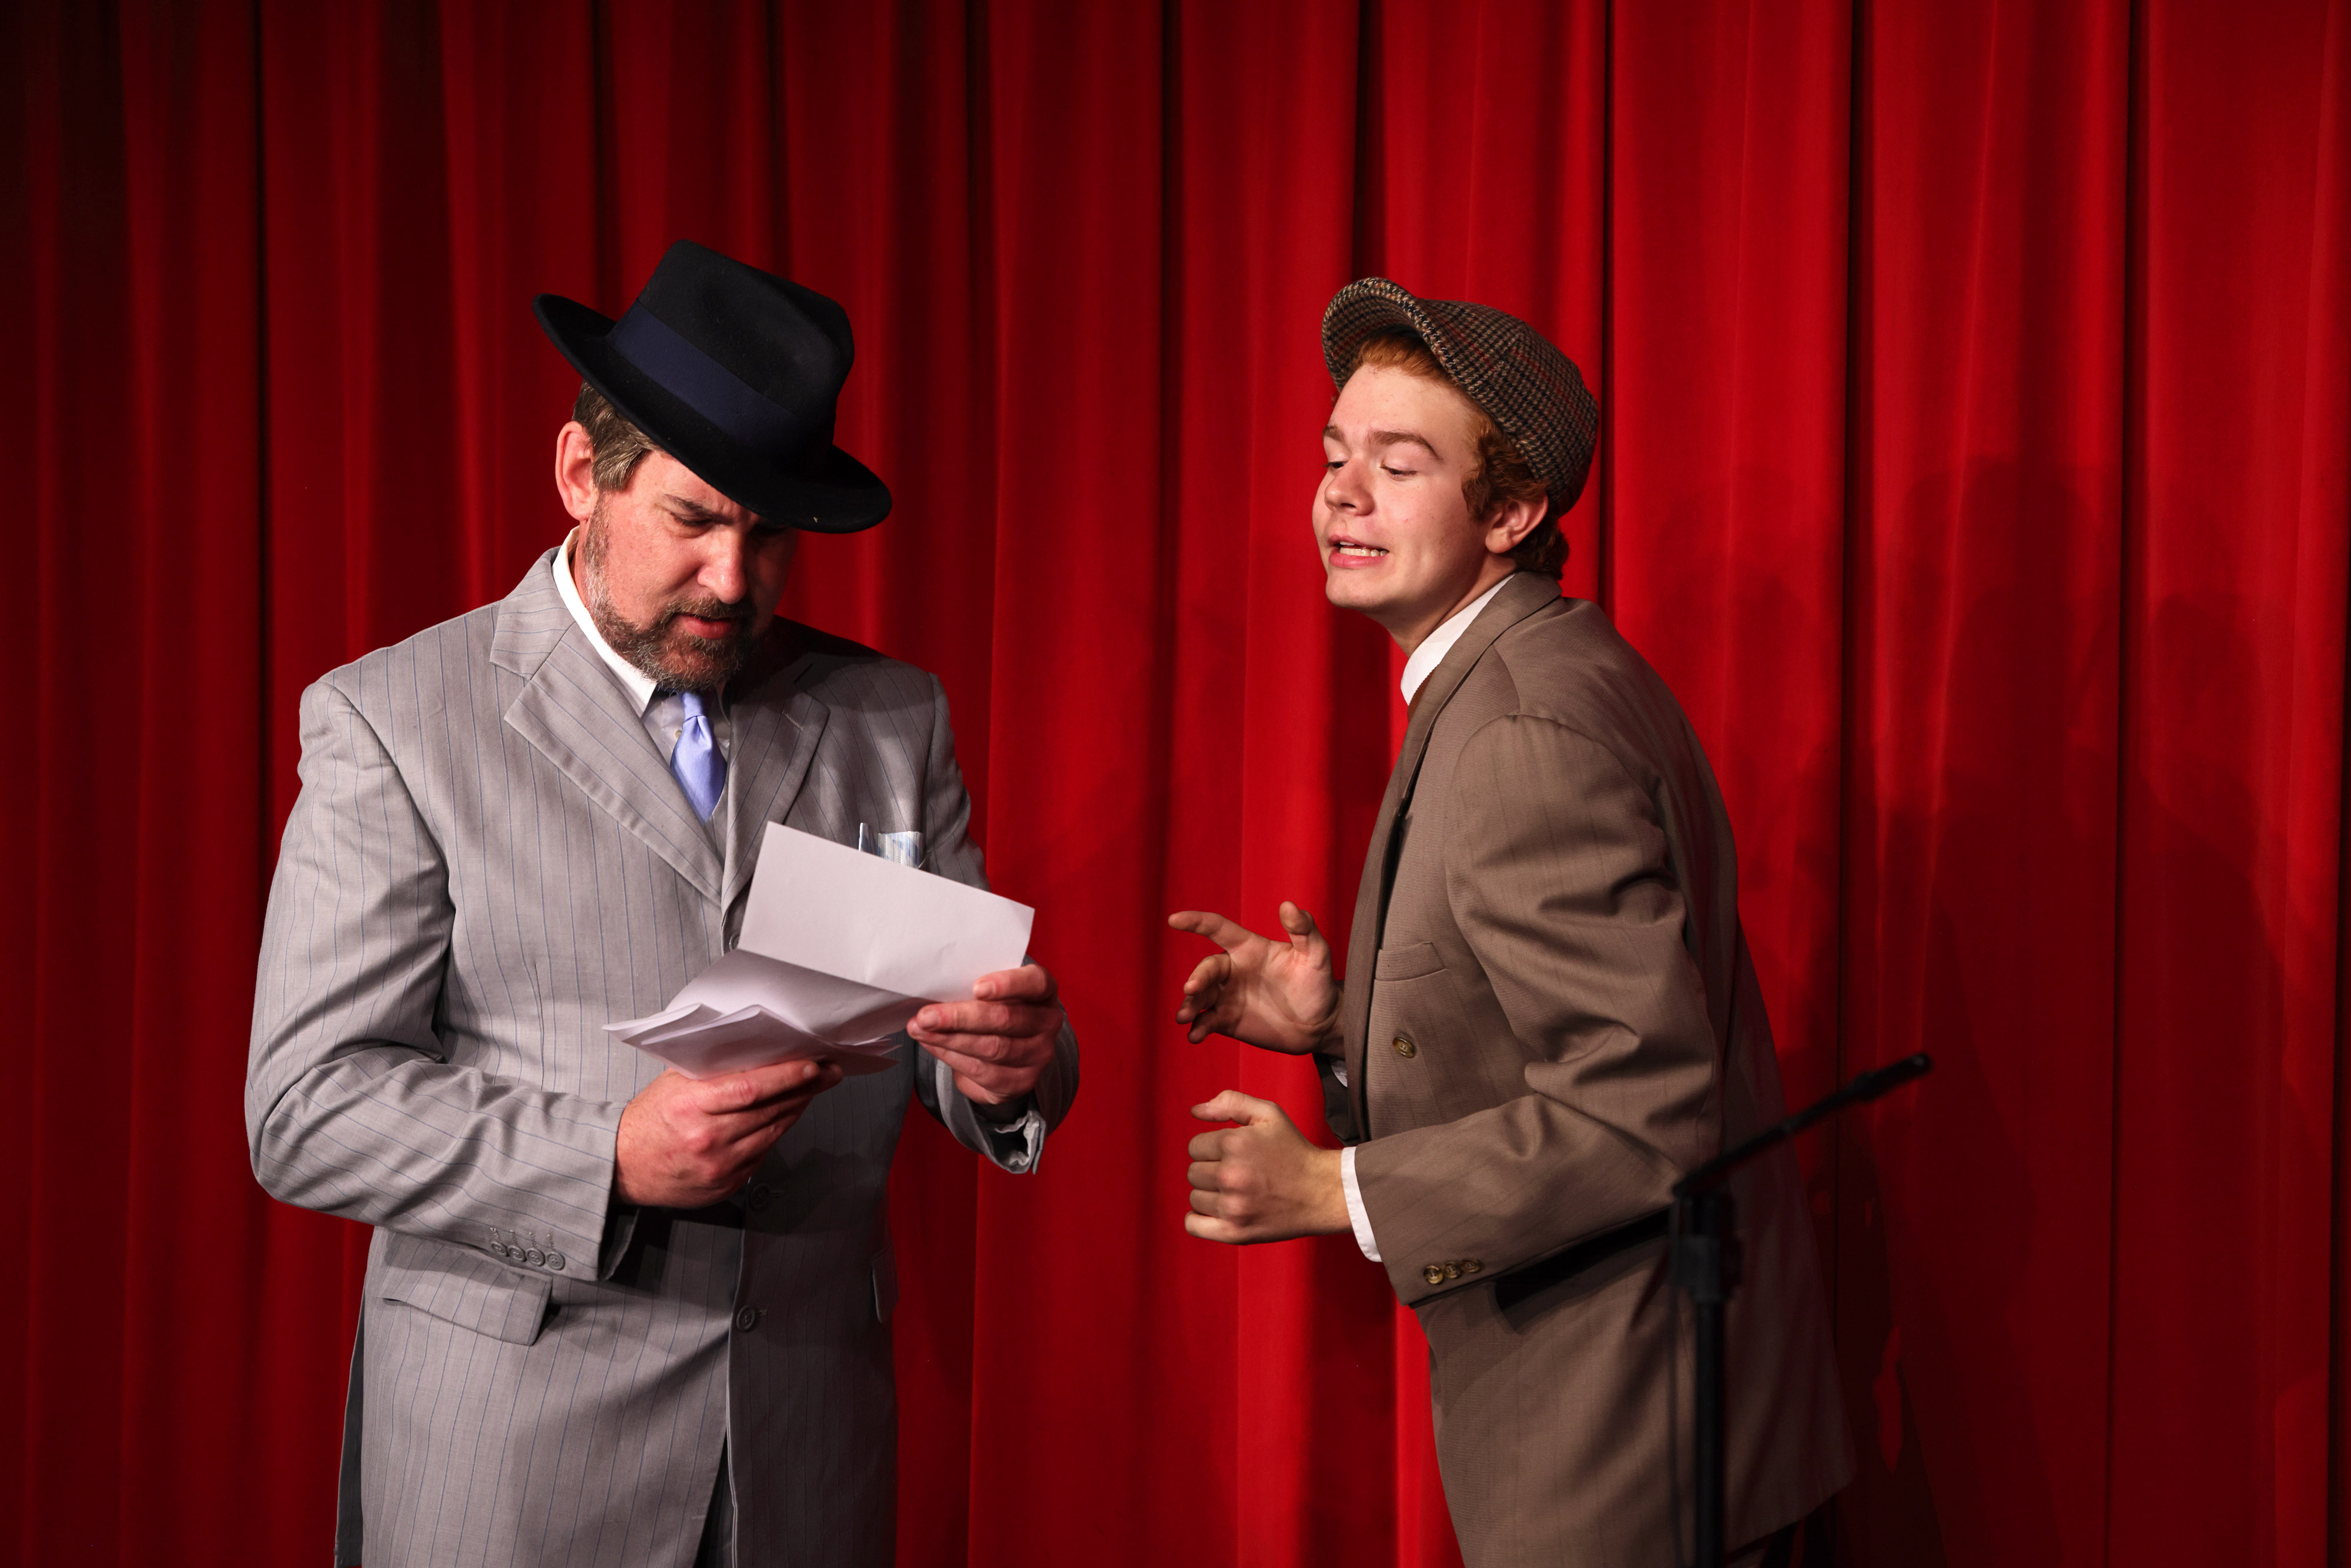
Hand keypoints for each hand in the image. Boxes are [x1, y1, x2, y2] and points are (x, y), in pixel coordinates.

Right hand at [614, 1058, 842, 1207]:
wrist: (622, 1165)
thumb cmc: (649, 1118)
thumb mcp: (674, 1083)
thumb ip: (712, 1070)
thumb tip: (758, 1052)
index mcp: (692, 1106)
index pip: (751, 1088)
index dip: (788, 1077)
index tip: (813, 1065)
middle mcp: (708, 1138)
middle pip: (770, 1110)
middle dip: (806, 1089)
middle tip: (829, 1073)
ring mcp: (719, 1166)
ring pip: (773, 1132)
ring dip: (798, 1109)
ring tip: (814, 1089)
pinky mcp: (727, 1184)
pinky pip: (763, 1153)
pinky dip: (777, 1132)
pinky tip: (785, 1116)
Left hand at [907, 962, 1064, 1106]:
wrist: (1010, 1053)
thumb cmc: (997, 1009)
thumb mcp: (995, 993)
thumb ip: (976, 990)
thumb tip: (934, 991)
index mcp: (1043, 991)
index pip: (1035, 982)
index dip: (1008, 984)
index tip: (977, 988)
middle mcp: (1048, 1022)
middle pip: (1005, 1019)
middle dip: (960, 1017)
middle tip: (926, 1016)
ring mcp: (1038, 1055)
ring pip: (992, 1047)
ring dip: (950, 1039)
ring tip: (919, 1029)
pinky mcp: (1021, 1081)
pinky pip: (982, 1070)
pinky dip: (952, 1056)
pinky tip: (932, 1045)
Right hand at [1167, 903, 1340, 1054]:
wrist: (1319, 1025)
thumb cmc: (1318, 983)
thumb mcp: (1317, 955)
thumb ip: (1304, 930)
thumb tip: (1289, 905)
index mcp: (1249, 948)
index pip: (1218, 929)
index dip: (1196, 922)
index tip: (1174, 919)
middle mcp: (1233, 970)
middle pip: (1207, 968)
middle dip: (1197, 977)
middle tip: (1191, 989)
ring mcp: (1228, 996)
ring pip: (1200, 996)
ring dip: (1189, 1004)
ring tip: (1184, 1018)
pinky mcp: (1227, 1020)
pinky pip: (1206, 1021)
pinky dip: (1197, 1028)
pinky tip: (1194, 1036)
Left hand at [1184, 1091, 1348, 1243]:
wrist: (1322, 1192)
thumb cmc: (1293, 1151)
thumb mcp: (1268, 1115)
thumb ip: (1230, 1102)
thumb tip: (1195, 1111)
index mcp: (1234, 1144)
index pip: (1195, 1146)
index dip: (1213, 1148)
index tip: (1233, 1154)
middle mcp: (1230, 1175)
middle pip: (1193, 1172)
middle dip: (1211, 1170)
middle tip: (1238, 1173)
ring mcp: (1232, 1206)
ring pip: (1195, 1197)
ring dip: (1210, 1194)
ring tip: (1236, 1192)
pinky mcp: (1234, 1232)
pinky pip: (1193, 1225)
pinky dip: (1199, 1219)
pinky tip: (1218, 1210)